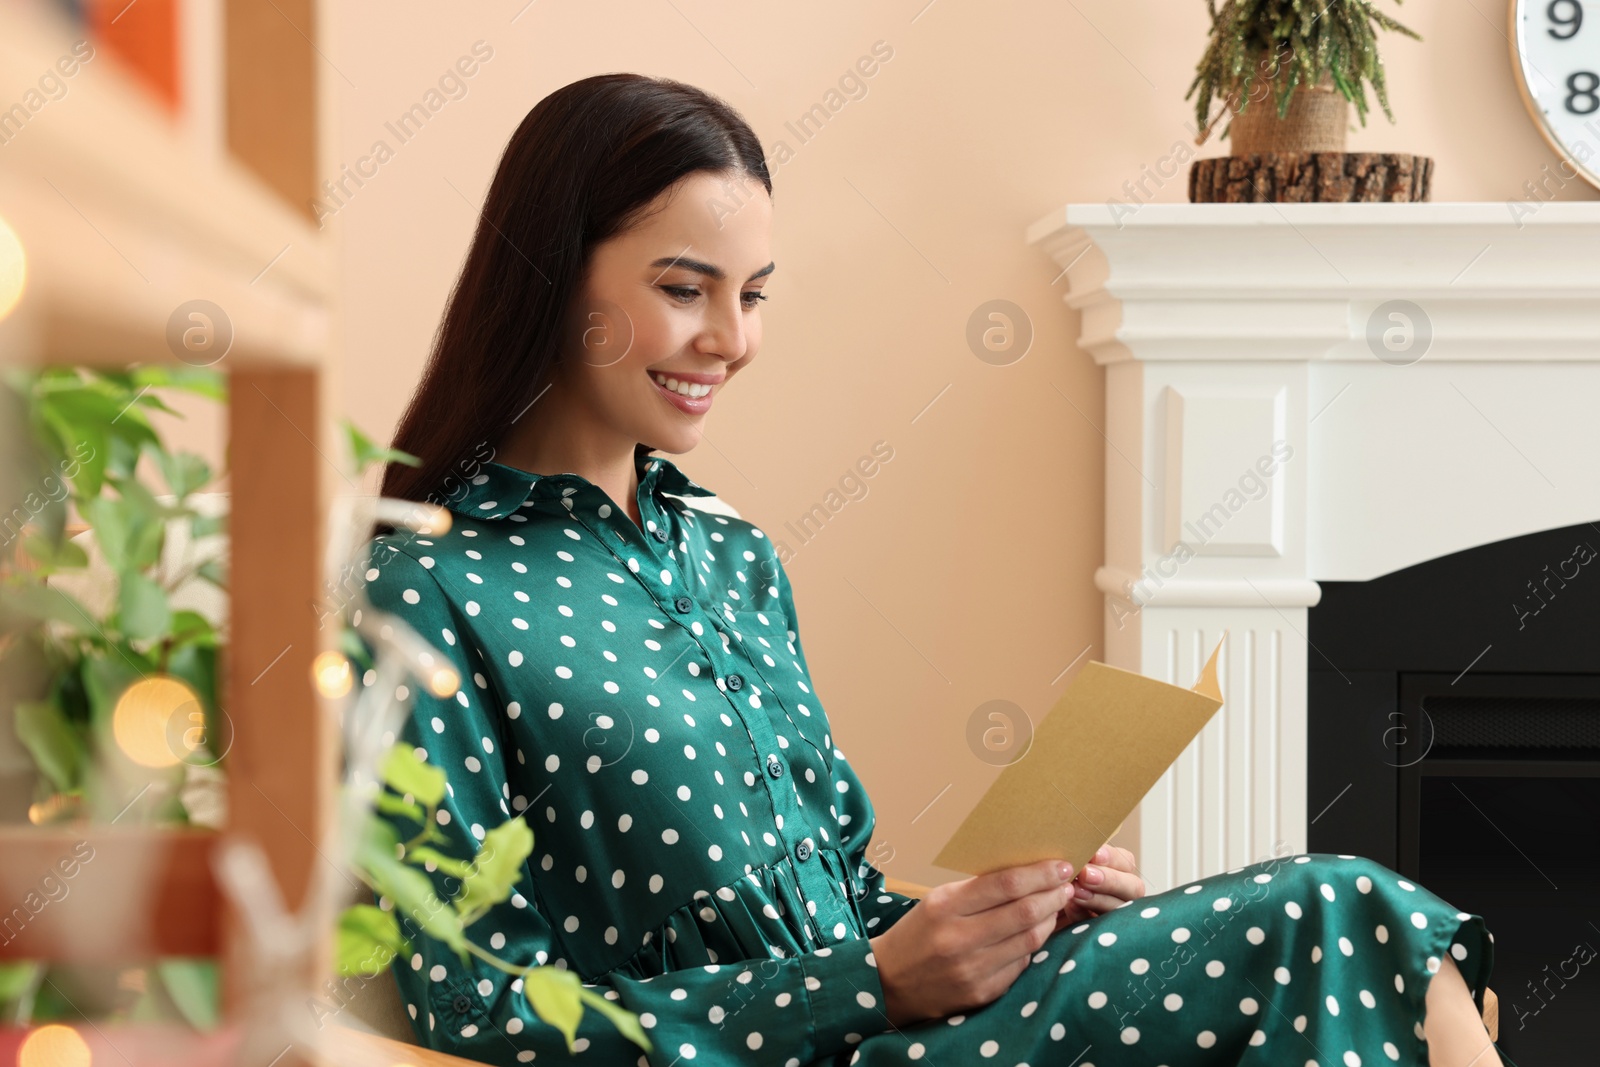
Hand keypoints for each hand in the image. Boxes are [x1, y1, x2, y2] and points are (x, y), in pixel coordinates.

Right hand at [869, 858, 1075, 1025]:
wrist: (888, 982)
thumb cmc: (917, 934)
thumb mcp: (937, 901)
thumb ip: (977, 891)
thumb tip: (1027, 877)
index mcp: (945, 906)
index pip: (1005, 885)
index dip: (1040, 874)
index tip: (1060, 865)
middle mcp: (959, 938)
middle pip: (1024, 912)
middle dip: (1053, 895)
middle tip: (1066, 884)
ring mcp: (972, 969)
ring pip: (1030, 940)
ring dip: (1050, 919)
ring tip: (1056, 906)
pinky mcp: (982, 992)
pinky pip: (1021, 964)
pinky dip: (1032, 946)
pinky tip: (1035, 934)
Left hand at [1054, 843, 1145, 927]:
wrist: (1044, 902)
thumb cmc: (1062, 874)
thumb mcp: (1071, 862)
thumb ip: (1078, 856)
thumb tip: (1070, 844)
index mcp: (1121, 869)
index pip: (1126, 861)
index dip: (1112, 857)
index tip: (1094, 854)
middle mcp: (1125, 891)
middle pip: (1132, 886)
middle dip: (1109, 880)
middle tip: (1085, 875)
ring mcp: (1117, 912)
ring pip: (1119, 907)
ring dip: (1097, 898)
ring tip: (1075, 891)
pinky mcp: (1103, 930)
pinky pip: (1099, 925)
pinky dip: (1084, 915)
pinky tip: (1070, 907)